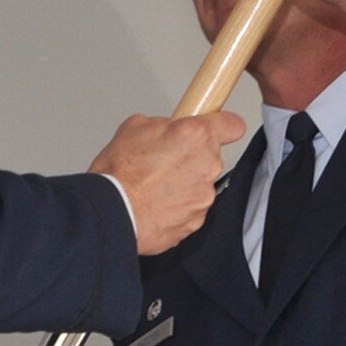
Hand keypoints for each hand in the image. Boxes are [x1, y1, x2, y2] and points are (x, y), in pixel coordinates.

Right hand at [91, 112, 245, 254]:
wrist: (112, 212)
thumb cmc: (120, 173)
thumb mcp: (135, 127)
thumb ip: (163, 125)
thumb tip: (167, 130)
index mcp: (196, 136)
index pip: (232, 125)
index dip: (225, 126)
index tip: (221, 128)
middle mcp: (207, 165)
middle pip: (210, 156)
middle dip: (190, 157)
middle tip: (163, 161)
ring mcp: (204, 195)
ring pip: (200, 184)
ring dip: (183, 183)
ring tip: (154, 186)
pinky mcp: (196, 220)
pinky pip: (191, 208)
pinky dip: (177, 206)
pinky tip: (155, 203)